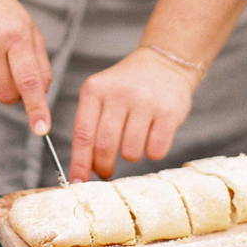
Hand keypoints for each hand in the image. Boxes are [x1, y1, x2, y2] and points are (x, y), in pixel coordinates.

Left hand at [69, 47, 197, 181]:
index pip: (83, 135)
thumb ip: (90, 126)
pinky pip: (155, 151)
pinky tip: (152, 136)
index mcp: (95, 89)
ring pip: (131, 152)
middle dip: (104, 167)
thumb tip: (82, 171)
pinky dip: (153, 152)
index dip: (79, 164)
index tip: (77, 184)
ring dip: (131, 155)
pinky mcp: (169, 111)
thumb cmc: (127, 87)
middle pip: (105, 147)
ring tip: (134, 140)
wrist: (164, 62)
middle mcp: (119, 93)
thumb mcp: (102, 94)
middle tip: (106, 171)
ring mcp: (145, 101)